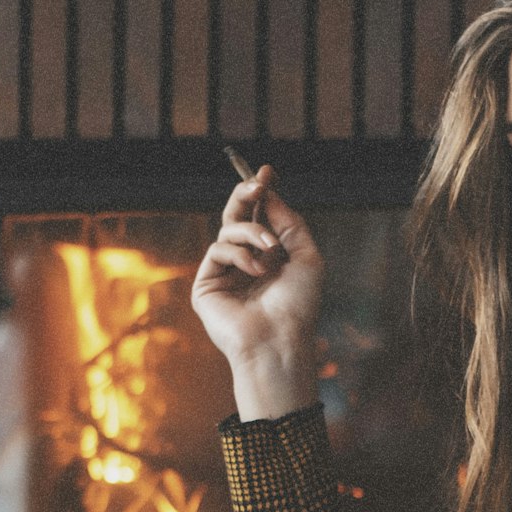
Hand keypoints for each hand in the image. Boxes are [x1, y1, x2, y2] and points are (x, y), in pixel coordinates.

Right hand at [191, 165, 324, 418]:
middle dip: (247, 194)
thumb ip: (289, 222)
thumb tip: (269, 193)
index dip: (262, 193)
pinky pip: (218, 250)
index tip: (268, 171)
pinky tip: (256, 271)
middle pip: (237, 216)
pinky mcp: (206, 286)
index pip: (260, 218)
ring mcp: (224, 275)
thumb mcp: (306, 256)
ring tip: (270, 250)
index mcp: (270, 259)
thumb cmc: (299, 307)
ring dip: (252, 232)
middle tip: (258, 182)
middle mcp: (245, 265)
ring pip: (228, 230)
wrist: (280, 341)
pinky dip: (240, 255)